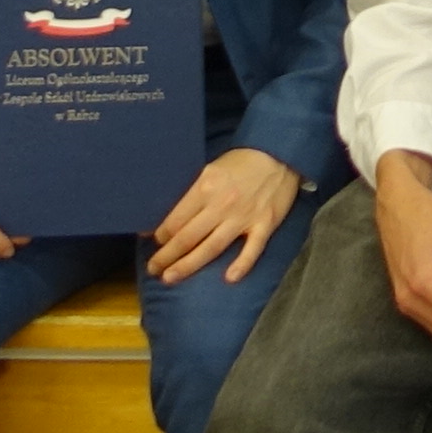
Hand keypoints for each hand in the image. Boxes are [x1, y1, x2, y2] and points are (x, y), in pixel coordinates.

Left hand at [153, 145, 305, 285]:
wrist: (279, 154)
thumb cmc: (240, 163)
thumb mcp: (209, 170)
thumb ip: (191, 193)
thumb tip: (168, 216)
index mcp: (205, 187)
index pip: (175, 219)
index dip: (160, 235)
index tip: (152, 243)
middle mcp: (222, 204)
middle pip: (187, 237)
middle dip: (166, 256)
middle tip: (153, 269)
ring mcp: (244, 216)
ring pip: (211, 247)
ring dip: (188, 266)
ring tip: (170, 278)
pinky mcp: (265, 224)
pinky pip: (252, 249)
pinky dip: (242, 264)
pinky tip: (229, 279)